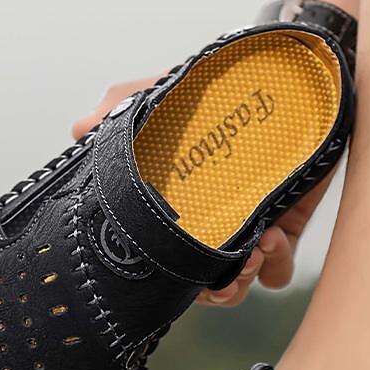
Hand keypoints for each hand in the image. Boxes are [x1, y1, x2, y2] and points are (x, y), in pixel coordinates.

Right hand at [73, 76, 331, 306]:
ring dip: (238, 282)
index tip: (171, 277)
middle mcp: (211, 225)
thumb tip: (79, 130)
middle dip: (205, 290)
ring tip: (247, 255)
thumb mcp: (165, 94)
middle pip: (199, 284)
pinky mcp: (287, 225)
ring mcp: (248, 229)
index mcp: (180, 207)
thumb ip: (121, 107)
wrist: (290, 79)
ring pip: (238, 284)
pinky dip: (276, 266)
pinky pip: (280, 271)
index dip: (165, 281)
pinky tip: (272, 238)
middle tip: (216, 278)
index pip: (164, 260)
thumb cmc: (223, 90)